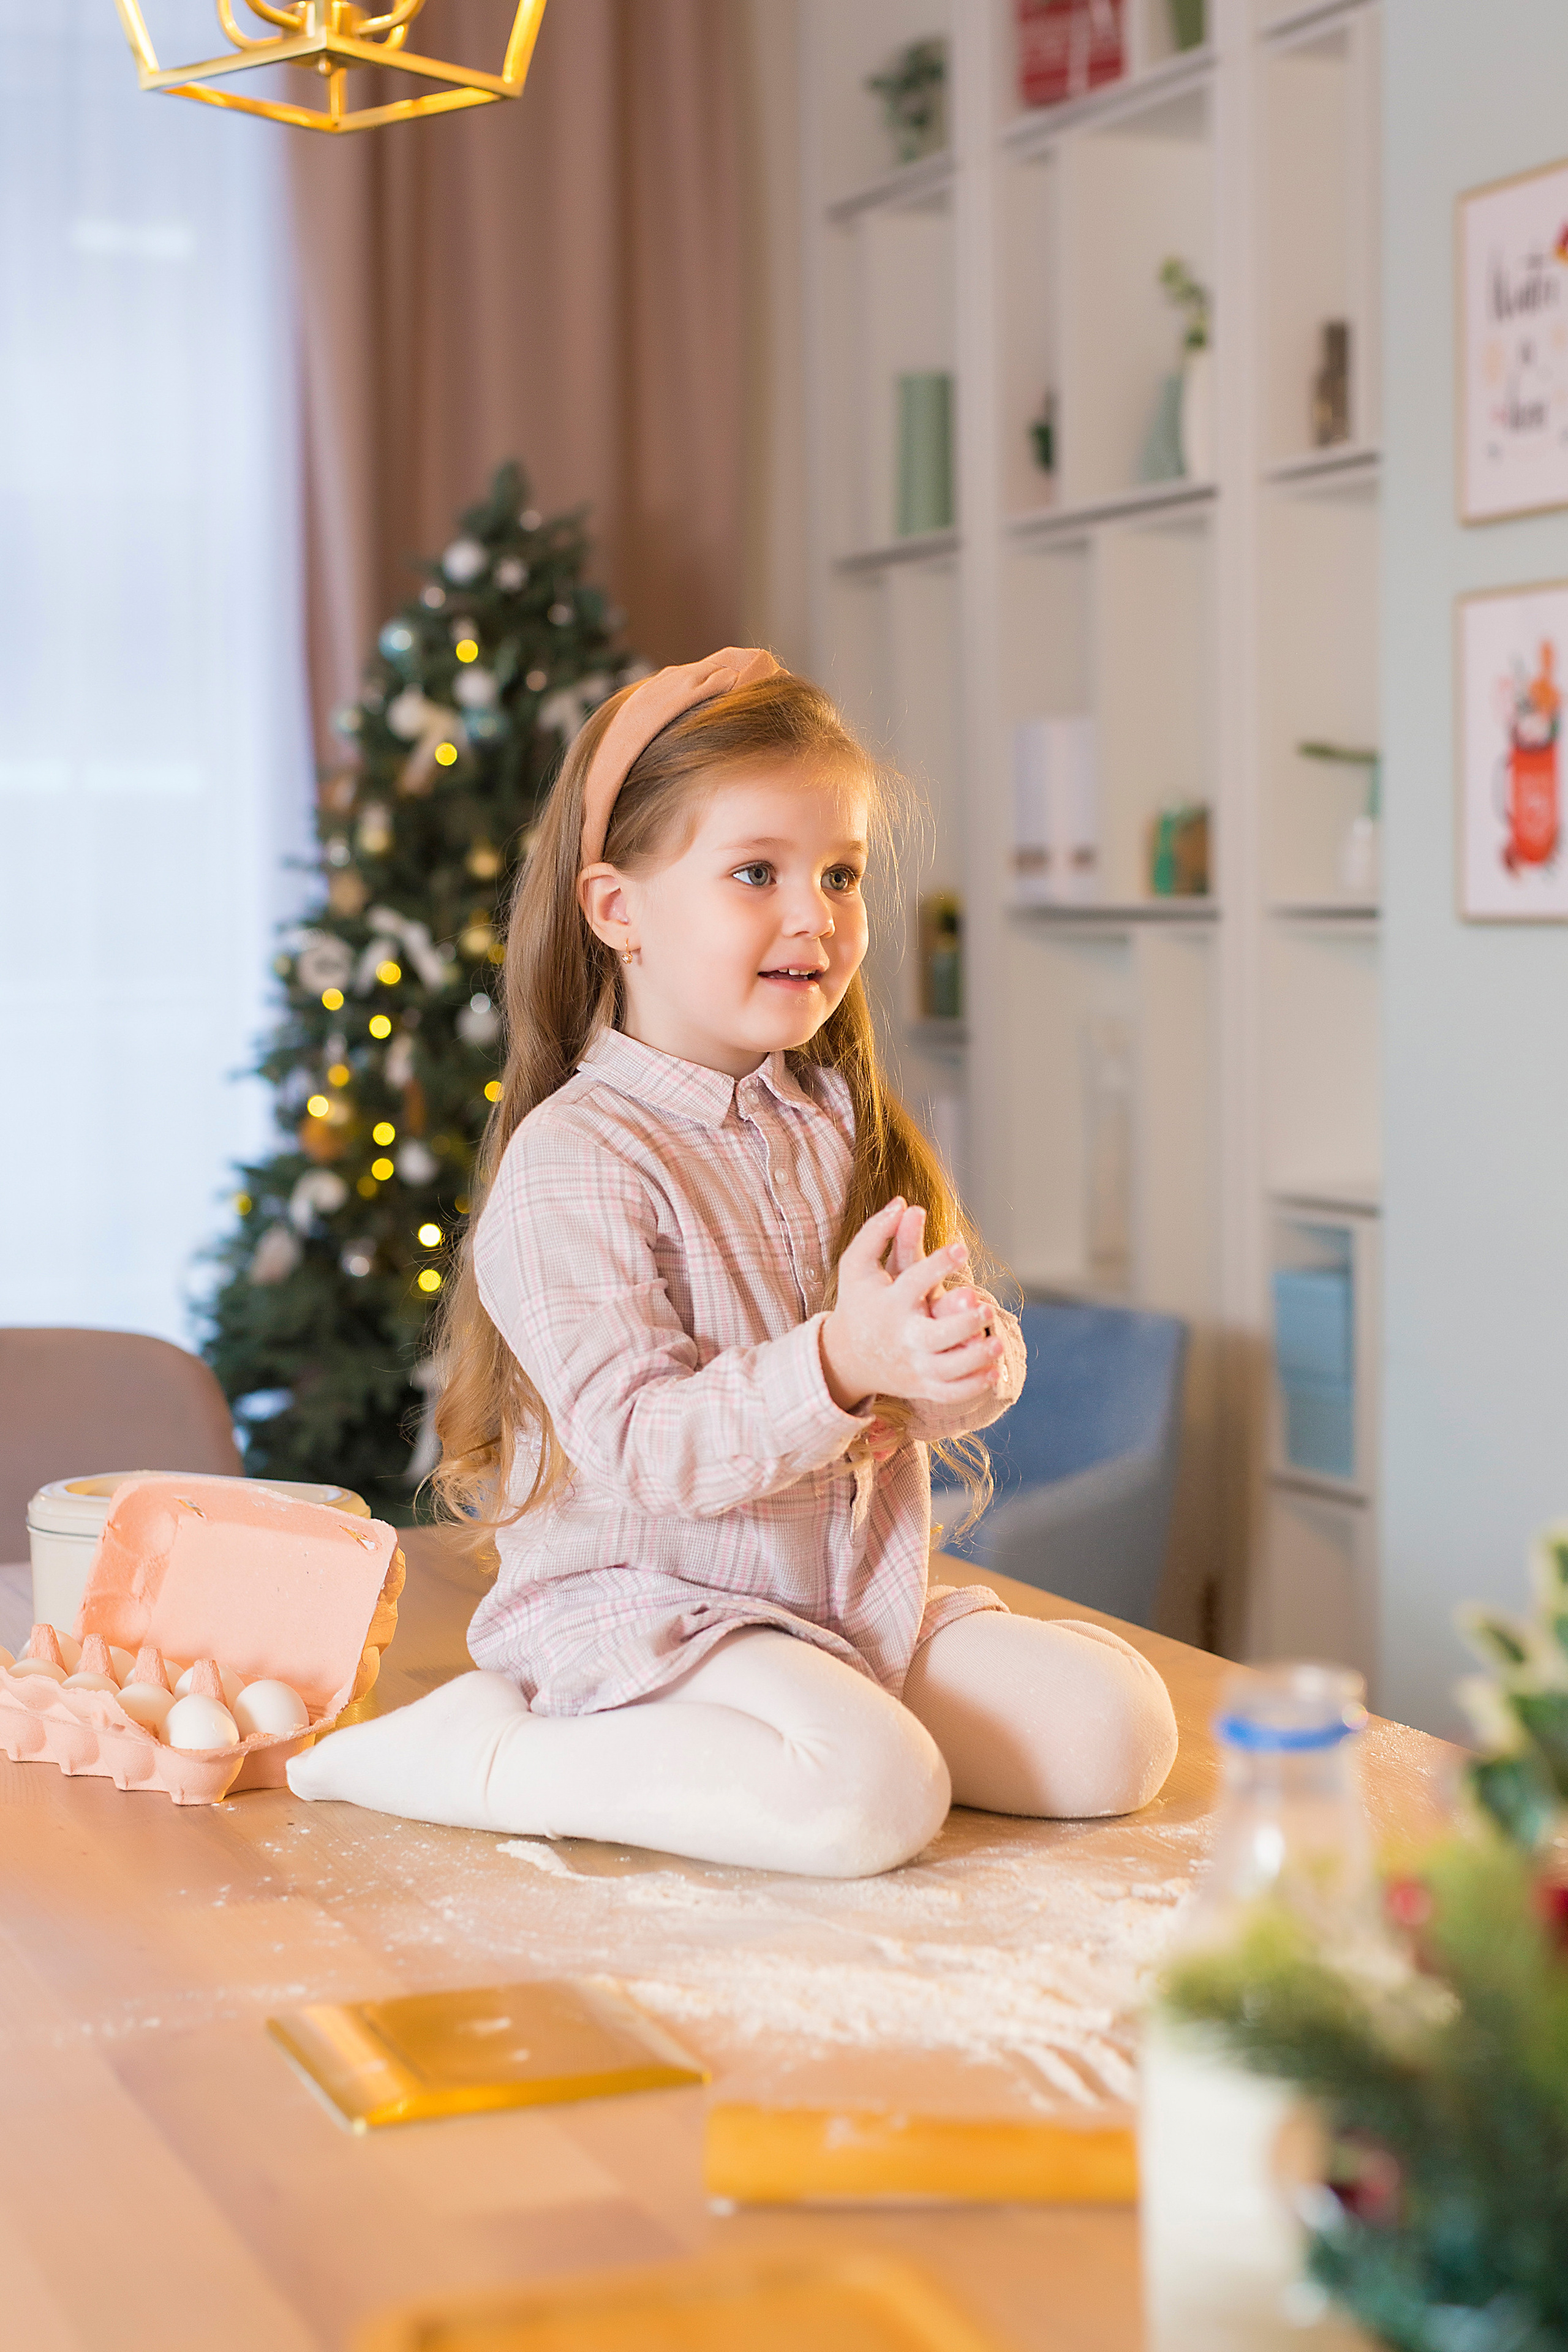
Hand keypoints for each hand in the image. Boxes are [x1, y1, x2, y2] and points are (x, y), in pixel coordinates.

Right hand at [818, 1198, 1004, 1412]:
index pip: (913, 1282)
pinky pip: (950, 1393)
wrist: (846, 1356)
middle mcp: (902, 1337)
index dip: (937, 1264)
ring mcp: (913, 1365)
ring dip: (976, 1358)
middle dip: (962, 1323)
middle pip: (935, 1335)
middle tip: (985, 1307)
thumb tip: (905, 1202)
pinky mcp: (922, 1386)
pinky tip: (994, 1371)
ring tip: (998, 1343)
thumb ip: (876, 1233)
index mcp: (889, 1304)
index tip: (961, 1248)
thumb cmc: (859, 1302)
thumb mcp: (857, 1266)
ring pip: (948, 1369)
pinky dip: (973, 1386)